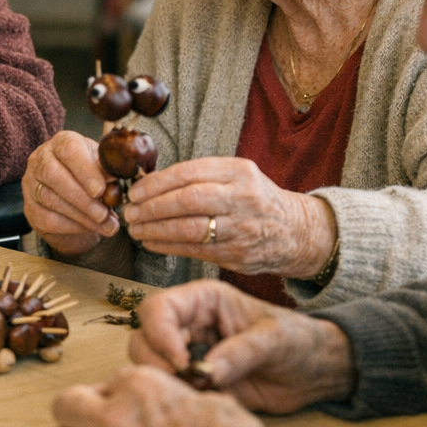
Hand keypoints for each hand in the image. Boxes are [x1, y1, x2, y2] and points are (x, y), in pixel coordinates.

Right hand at [24, 131, 120, 254]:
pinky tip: (90, 228)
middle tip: (104, 214)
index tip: (101, 189)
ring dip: (82, 216)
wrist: (74, 197)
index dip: (85, 170)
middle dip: (82, 198)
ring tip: (106, 225)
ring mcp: (31, 183)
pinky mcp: (30, 207)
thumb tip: (119, 174)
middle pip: (53, 175)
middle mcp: (40, 159)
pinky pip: (48, 219)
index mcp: (61, 142)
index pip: (68, 150)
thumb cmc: (90, 175)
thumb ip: (107, 169)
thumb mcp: (101, 167)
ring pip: (51, 200)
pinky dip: (73, 226)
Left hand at [45, 366, 282, 426]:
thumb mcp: (210, 402)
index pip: (108, 379)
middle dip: (76, 410)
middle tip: (91, 422)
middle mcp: (114, 416)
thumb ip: (176, 397)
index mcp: (140, 385)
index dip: (117, 393)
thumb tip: (176, 401)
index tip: (126, 405)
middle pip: (65, 403)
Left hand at [121, 157, 334, 276]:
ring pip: (190, 229)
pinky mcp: (238, 254)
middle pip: (188, 200)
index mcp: (239, 171)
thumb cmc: (255, 200)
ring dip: (156, 230)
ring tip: (136, 229)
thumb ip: (202, 176)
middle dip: (153, 207)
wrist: (296, 231)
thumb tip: (150, 182)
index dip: (156, 183)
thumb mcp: (237, 176)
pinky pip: (196, 250)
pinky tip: (151, 242)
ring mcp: (242, 228)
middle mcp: (242, 198)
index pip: (189, 173)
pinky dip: (168, 247)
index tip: (136, 191)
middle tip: (130, 211)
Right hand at [128, 280, 357, 413]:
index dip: (160, 334)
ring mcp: (191, 357)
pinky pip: (173, 392)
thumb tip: (206, 372)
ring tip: (200, 392)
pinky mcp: (198, 385)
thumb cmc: (300, 341)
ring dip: (166, 382)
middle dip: (157, 362)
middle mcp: (190, 326)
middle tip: (185, 381)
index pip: (158, 308)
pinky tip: (208, 403)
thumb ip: (241, 352)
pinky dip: (181, 400)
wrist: (318, 373)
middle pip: (145, 338)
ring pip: (151, 366)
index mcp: (203, 301)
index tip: (181, 362)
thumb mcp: (275, 340)